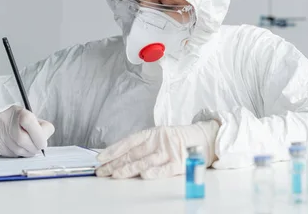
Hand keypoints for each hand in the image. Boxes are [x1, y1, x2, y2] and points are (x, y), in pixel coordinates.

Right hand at [0, 106, 54, 156]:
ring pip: (16, 149)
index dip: (38, 135)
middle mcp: (6, 120)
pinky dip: (18, 155)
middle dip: (34, 147)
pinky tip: (18, 149)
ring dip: (27, 152)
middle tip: (38, 148)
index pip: (28, 121)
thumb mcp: (34, 119)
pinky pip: (9, 154)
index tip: (43, 143)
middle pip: (22, 139)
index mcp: (19, 112)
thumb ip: (43, 128)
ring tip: (29, 148)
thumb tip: (44, 142)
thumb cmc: (21, 124)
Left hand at [96, 120, 218, 179]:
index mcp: (154, 133)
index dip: (114, 148)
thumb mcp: (160, 138)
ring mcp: (170, 151)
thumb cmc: (180, 140)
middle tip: (101, 171)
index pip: (130, 141)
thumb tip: (119, 158)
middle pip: (134, 153)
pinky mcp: (180, 162)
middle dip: (115, 163)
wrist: (206, 139)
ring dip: (128, 168)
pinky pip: (165, 168)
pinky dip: (154, 172)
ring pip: (145, 160)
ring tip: (114, 175)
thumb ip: (144, 147)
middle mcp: (160, 141)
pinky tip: (143, 175)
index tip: (101, 157)